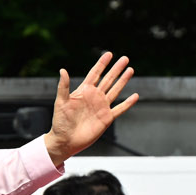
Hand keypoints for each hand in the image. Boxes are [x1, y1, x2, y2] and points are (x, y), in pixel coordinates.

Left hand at [42, 50, 138, 168]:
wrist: (65, 140)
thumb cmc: (60, 122)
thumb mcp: (60, 102)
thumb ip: (63, 86)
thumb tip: (63, 70)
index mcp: (84, 91)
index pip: (95, 74)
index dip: (102, 64)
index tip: (109, 54)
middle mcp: (94, 97)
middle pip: (108, 79)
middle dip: (116, 69)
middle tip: (125, 58)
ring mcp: (101, 107)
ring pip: (115, 90)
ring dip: (123, 80)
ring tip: (130, 70)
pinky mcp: (106, 118)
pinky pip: (120, 109)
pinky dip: (127, 103)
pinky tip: (135, 96)